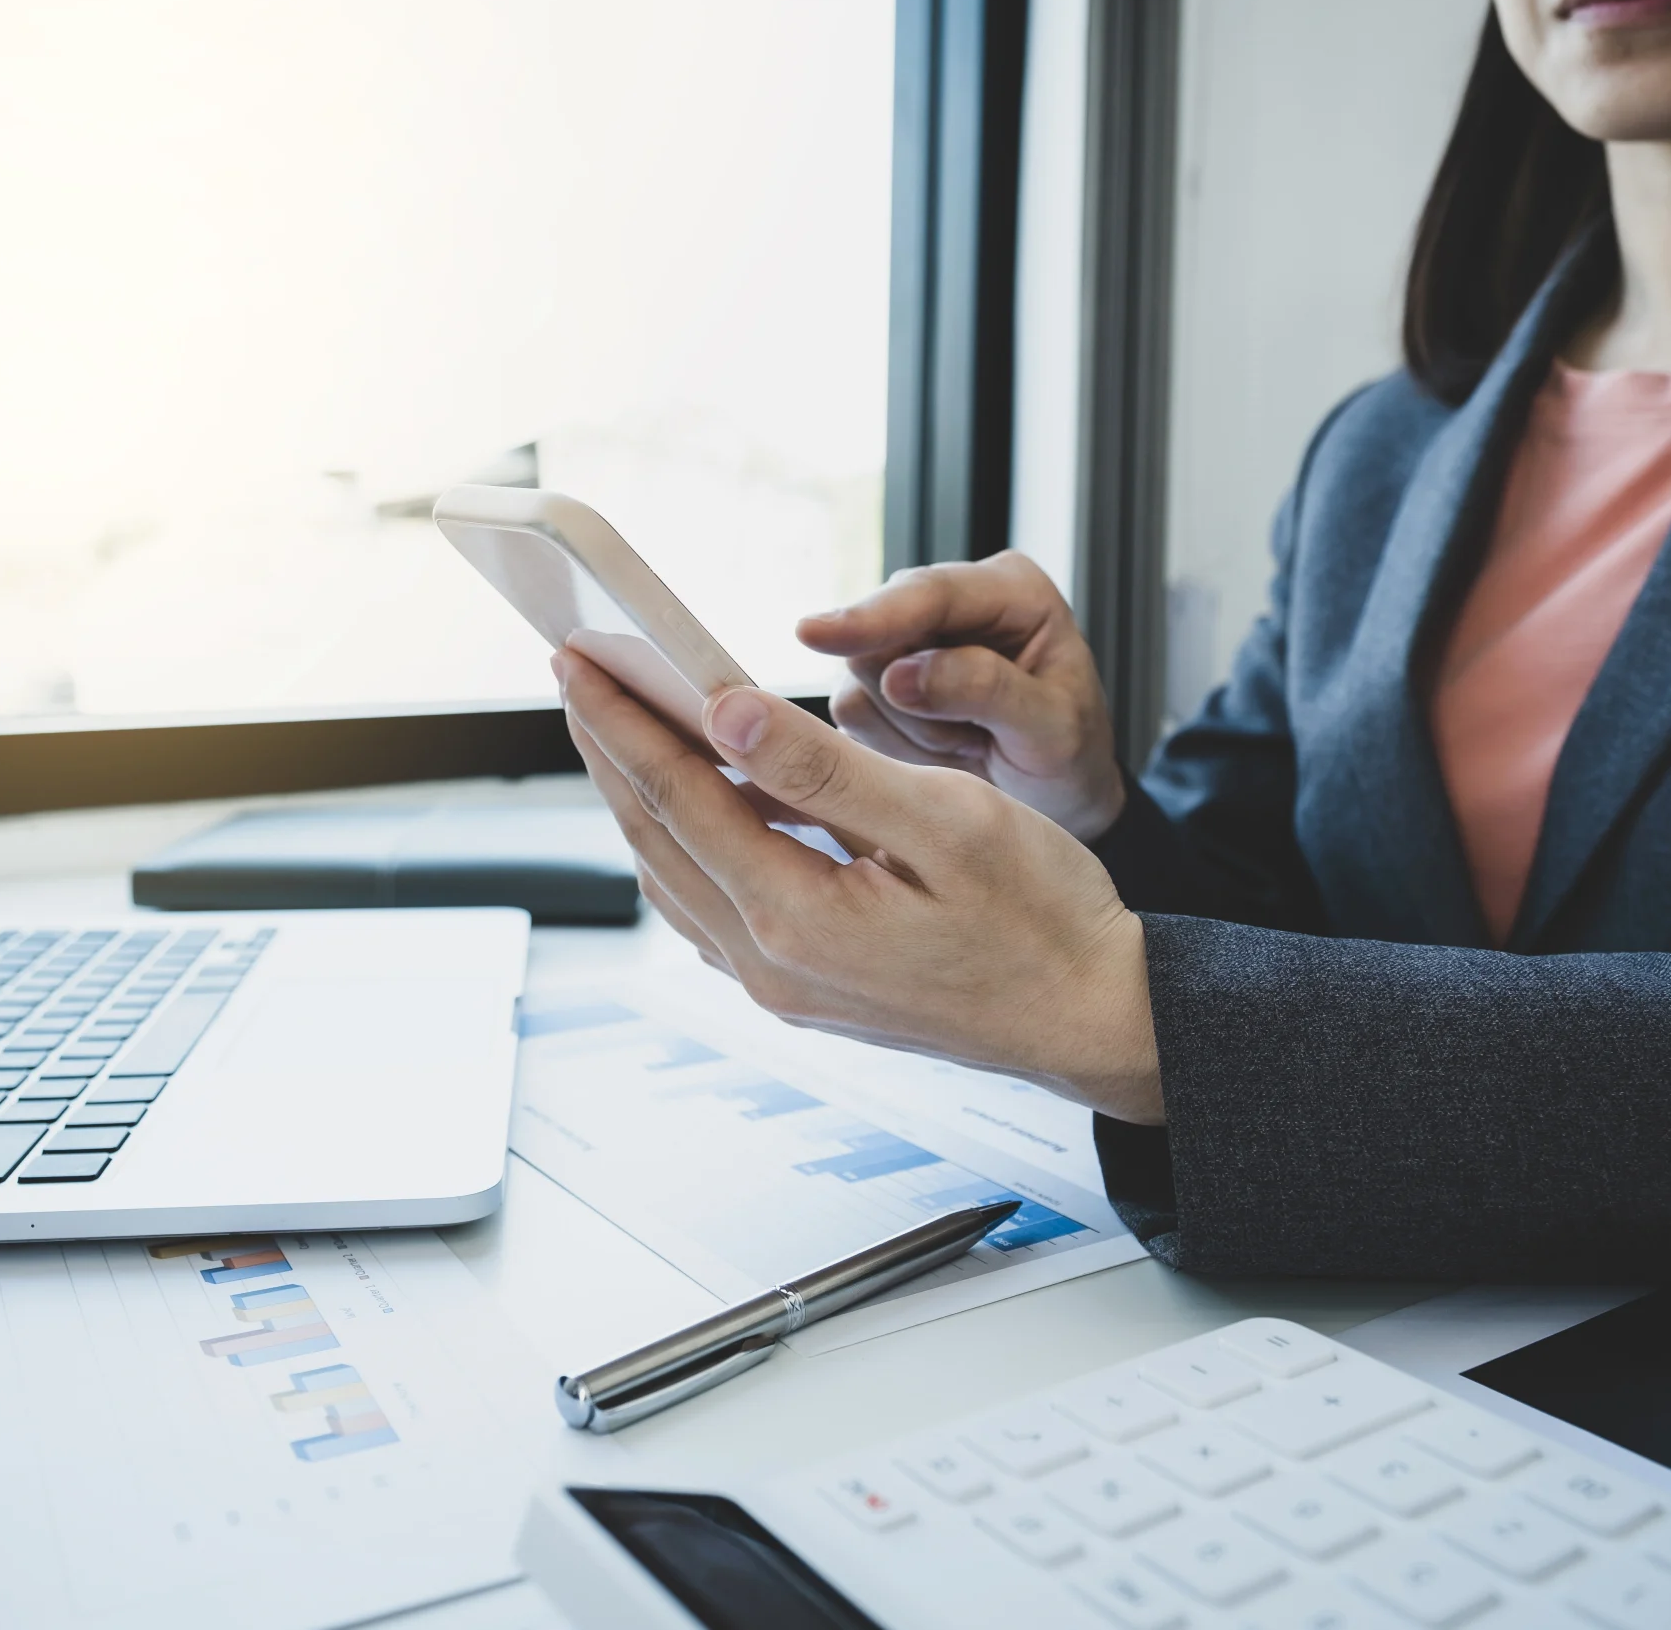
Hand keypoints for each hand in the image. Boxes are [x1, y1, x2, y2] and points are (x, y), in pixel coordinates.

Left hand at [557, 647, 1162, 1123]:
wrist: (1094, 1014)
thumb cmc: (1043, 917)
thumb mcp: (944, 820)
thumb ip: (825, 769)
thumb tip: (725, 712)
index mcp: (798, 919)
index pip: (678, 797)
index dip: (620, 719)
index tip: (576, 656)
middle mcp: (771, 964)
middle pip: (658, 839)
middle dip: (612, 749)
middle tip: (577, 673)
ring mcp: (784, 985)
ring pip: (678, 877)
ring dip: (645, 797)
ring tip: (622, 724)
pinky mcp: (806, 989)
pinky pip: (715, 907)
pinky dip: (691, 842)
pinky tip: (703, 800)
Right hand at [797, 550, 1126, 839]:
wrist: (1059, 799)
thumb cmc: (1072, 756)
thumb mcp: (1054, 729)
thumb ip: (986, 691)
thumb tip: (901, 675)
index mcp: (1011, 589)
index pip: (930, 593)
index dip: (874, 616)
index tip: (817, 634)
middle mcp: (953, 602)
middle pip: (879, 634)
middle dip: (915, 702)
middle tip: (975, 736)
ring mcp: (910, 640)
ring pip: (859, 679)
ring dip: (910, 729)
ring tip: (967, 741)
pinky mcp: (879, 680)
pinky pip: (852, 715)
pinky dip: (894, 746)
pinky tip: (941, 749)